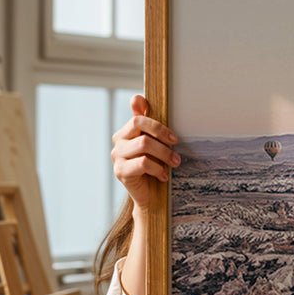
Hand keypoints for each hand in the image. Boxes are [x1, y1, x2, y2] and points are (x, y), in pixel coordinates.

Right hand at [111, 95, 179, 210]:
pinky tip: (163, 176)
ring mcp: (117, 157)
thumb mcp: (154, 144)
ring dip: (164, 154)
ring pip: (144, 144)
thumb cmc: (154, 168)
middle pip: (139, 126)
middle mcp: (118, 142)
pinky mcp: (120, 172)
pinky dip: (158, 168)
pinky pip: (143, 163)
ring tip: (175, 163)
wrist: (149, 197)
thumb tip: (137, 97)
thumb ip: (147, 123)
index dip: (155, 124)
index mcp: (125, 133)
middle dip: (162, 136)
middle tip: (176, 147)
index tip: (173, 137)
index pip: (138, 118)